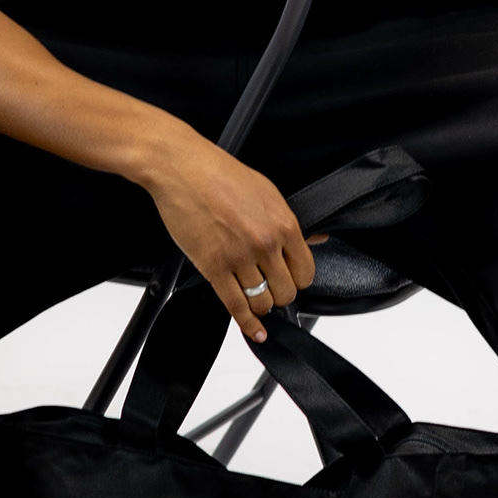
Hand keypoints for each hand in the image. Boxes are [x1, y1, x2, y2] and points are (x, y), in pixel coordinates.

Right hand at [141, 126, 320, 341]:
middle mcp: (265, 243)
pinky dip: (247, 323)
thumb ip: (290, 222)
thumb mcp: (267, 192)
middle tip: (270, 290)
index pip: (305, 272)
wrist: (181, 167)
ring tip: (256, 300)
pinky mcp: (213, 267)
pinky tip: (253, 330)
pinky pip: (236, 305)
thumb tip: (316, 239)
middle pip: (286, 292)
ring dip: (261, 306)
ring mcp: (239, 257)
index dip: (298, 280)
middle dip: (279, 295)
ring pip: (262, 302)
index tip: (290, 280)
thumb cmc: (219, 174)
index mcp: (283, 224)